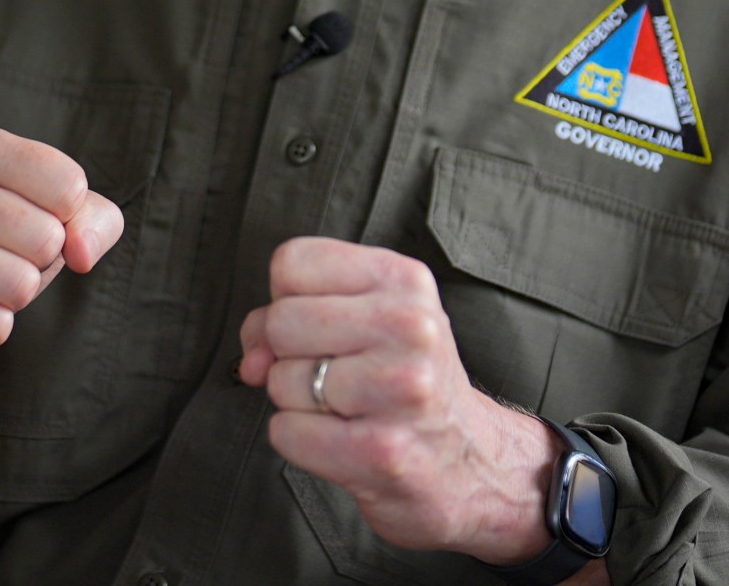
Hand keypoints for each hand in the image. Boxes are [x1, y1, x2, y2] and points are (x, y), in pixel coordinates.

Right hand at [0, 124, 123, 379]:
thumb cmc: (3, 236)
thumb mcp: (57, 209)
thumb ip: (95, 220)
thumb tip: (80, 253)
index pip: (70, 188)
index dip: (66, 217)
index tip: (33, 216)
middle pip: (47, 240)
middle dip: (40, 259)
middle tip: (6, 253)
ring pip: (20, 286)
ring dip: (17, 294)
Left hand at [238, 238, 563, 565]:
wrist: (475, 465)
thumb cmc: (407, 382)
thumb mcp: (369, 322)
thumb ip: (293, 316)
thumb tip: (253, 358)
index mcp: (404, 280)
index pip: (291, 262)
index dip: (287, 299)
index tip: (320, 327)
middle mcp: (410, 326)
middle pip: (280, 321)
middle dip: (289, 356)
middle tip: (335, 376)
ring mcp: (400, 389)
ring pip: (281, 381)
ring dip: (298, 404)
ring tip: (349, 411)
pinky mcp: (382, 451)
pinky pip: (287, 433)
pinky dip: (300, 442)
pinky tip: (344, 441)